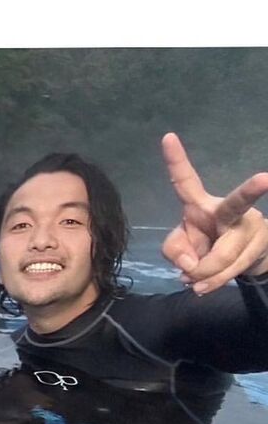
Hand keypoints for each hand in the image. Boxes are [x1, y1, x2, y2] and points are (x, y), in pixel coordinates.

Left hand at [161, 132, 267, 293]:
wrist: (242, 259)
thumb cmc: (204, 244)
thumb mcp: (181, 247)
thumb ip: (174, 250)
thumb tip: (190, 264)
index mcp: (200, 204)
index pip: (185, 181)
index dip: (175, 160)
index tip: (167, 136)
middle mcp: (229, 208)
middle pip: (237, 203)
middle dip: (253, 190)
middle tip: (266, 179)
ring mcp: (249, 225)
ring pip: (221, 256)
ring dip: (203, 276)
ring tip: (194, 281)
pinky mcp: (261, 244)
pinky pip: (229, 270)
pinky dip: (212, 283)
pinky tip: (203, 287)